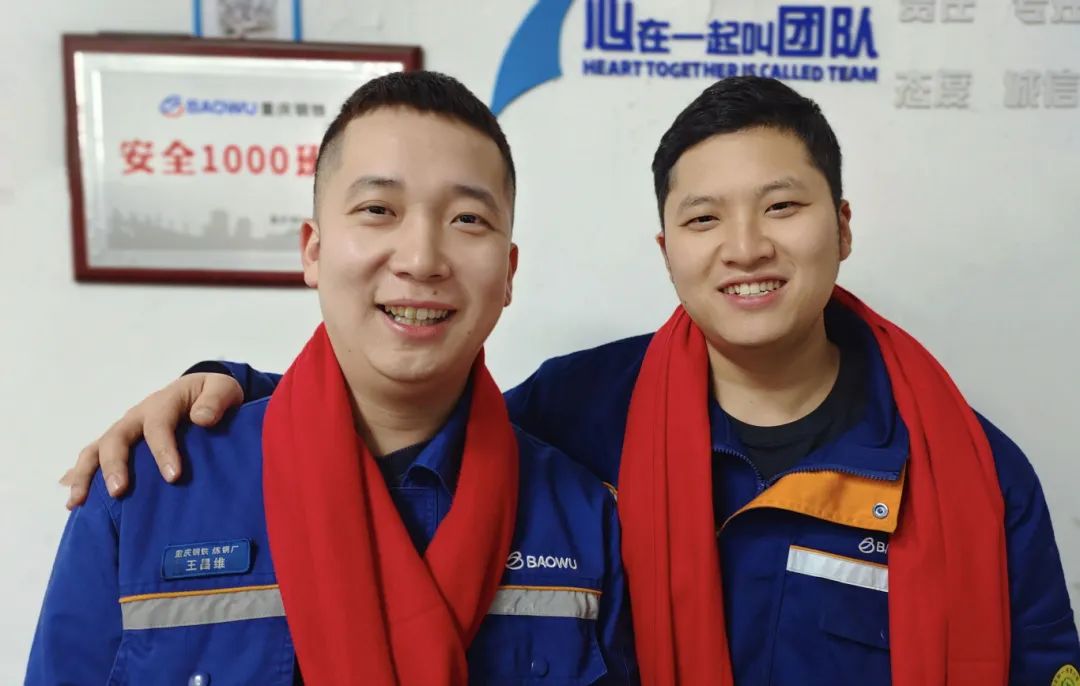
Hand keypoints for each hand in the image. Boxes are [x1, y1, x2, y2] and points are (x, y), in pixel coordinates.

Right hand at [60, 373, 243, 508]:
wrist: (203, 390)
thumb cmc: (213, 394)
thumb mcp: (223, 390)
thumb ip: (215, 401)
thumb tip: (202, 418)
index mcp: (164, 402)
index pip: (158, 425)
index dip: (163, 450)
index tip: (173, 477)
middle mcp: (138, 415)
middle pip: (117, 437)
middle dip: (115, 464)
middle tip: (119, 492)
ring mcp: (125, 429)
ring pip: (97, 448)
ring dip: (86, 473)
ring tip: (79, 502)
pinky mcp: (121, 442)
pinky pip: (94, 457)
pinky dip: (79, 476)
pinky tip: (74, 502)